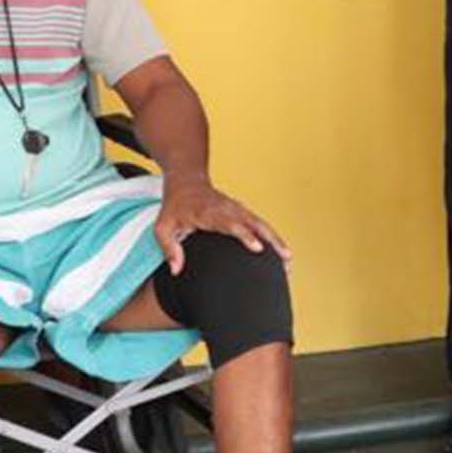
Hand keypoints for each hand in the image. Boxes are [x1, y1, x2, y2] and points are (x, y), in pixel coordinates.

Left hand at [154, 174, 289, 273]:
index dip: (244, 234)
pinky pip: (260, 223)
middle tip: (284, 257)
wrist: (186, 181)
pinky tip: (282, 252)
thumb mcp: (162, 226)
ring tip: (289, 259)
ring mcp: (236, 208)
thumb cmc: (175, 207)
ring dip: (276, 239)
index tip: (257, 247)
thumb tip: (177, 270)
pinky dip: (272, 236)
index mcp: (207, 213)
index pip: (229, 223)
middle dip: (270, 239)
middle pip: (253, 222)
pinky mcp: (241, 211)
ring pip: (260, 222)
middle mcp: (226, 209)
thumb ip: (168, 248)